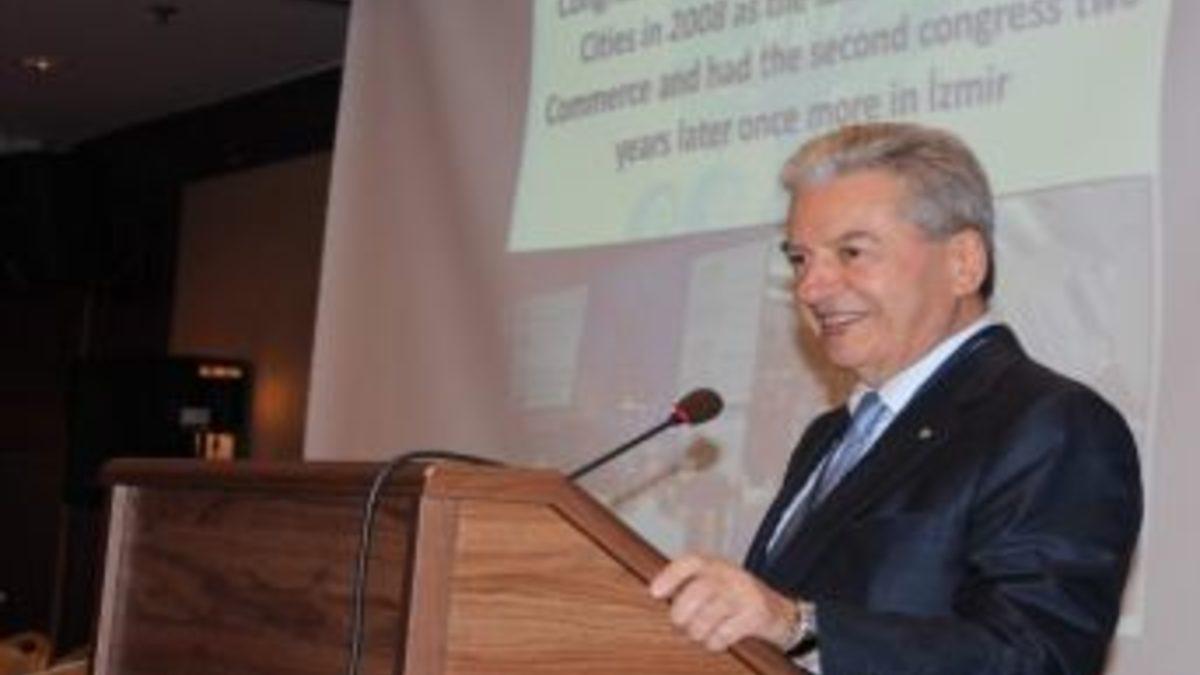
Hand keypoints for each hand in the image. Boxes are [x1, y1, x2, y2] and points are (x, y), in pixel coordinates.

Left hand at [648, 554, 796, 650]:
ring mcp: (744, 594)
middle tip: (680, 623)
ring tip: (699, 633)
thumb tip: (654, 596)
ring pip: (707, 618)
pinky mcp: (756, 615)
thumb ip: (689, 585)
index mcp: (715, 564)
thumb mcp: (714, 582)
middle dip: (681, 614)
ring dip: (697, 632)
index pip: (690, 563)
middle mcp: (730, 575)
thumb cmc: (735, 597)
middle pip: (696, 592)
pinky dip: (715, 642)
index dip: (670, 576)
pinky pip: (724, 634)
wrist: (780, 611)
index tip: (655, 593)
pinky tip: (717, 639)